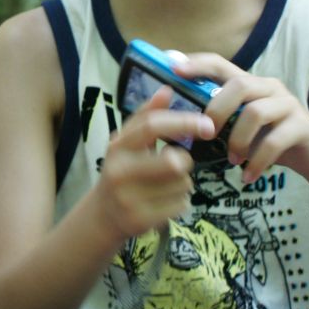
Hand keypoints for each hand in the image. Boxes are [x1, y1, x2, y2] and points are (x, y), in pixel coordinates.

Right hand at [95, 86, 215, 239]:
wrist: (101, 216)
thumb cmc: (121, 172)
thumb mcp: (127, 143)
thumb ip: (147, 116)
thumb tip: (167, 89)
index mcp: (117, 146)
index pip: (152, 126)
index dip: (183, 122)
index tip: (207, 125)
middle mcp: (119, 171)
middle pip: (174, 161)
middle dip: (184, 161)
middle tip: (175, 164)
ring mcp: (128, 198)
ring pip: (182, 184)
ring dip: (182, 183)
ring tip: (164, 186)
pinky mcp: (140, 220)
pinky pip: (182, 205)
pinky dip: (180, 202)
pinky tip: (163, 202)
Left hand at [174, 53, 308, 184]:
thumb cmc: (269, 142)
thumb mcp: (240, 129)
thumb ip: (218, 121)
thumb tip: (177, 125)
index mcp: (250, 84)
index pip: (221, 64)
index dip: (198, 64)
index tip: (173, 69)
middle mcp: (270, 88)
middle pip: (239, 85)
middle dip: (217, 110)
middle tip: (207, 136)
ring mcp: (289, 105)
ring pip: (256, 112)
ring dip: (238, 140)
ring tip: (232, 161)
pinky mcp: (303, 126)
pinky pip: (275, 141)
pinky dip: (257, 161)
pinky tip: (247, 176)